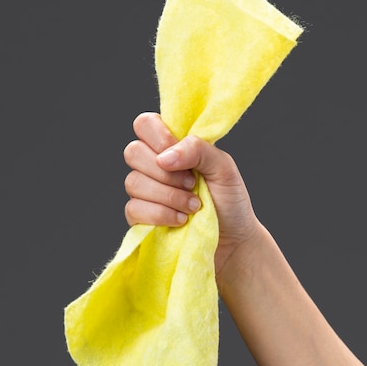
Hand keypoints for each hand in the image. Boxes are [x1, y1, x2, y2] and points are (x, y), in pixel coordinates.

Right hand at [123, 112, 262, 279]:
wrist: (233, 241)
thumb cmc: (230, 201)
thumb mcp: (223, 168)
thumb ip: (198, 149)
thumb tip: (164, 158)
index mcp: (172, 145)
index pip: (145, 124)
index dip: (158, 137)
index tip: (179, 157)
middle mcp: (153, 165)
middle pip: (133, 152)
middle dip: (166, 173)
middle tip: (192, 184)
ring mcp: (144, 191)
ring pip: (133, 183)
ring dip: (169, 196)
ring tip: (194, 206)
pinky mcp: (140, 217)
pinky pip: (134, 209)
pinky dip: (161, 215)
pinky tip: (181, 220)